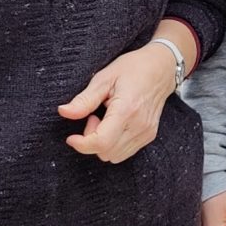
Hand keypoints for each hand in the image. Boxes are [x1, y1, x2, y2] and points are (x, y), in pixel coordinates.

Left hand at [59, 41, 180, 162]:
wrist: (161, 68)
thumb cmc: (133, 68)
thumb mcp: (104, 78)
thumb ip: (84, 99)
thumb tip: (63, 112)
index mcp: (126, 110)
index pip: (101, 142)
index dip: (82, 144)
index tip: (71, 137)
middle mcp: (139, 126)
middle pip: (106, 152)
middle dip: (91, 140)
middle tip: (93, 117)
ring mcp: (146, 133)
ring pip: (114, 156)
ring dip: (102, 144)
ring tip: (104, 120)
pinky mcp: (149, 136)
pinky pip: (124, 152)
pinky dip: (113, 144)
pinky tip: (114, 125)